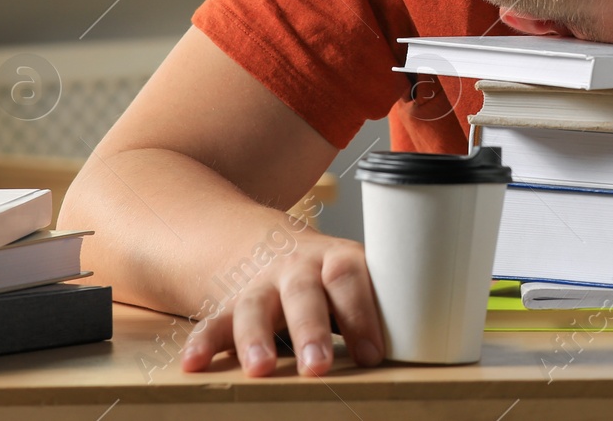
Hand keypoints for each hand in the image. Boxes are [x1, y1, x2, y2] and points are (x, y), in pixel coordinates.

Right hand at [179, 232, 383, 376]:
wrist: (269, 244)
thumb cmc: (328, 277)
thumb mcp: (353, 279)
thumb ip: (377, 308)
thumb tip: (419, 349)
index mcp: (336, 259)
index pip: (350, 279)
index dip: (361, 315)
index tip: (372, 355)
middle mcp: (297, 268)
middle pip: (303, 294)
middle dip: (310, 330)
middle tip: (318, 367)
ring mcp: (260, 285)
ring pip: (255, 307)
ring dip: (255, 339)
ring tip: (260, 369)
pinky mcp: (229, 304)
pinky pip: (213, 321)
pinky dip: (202, 343)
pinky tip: (193, 365)